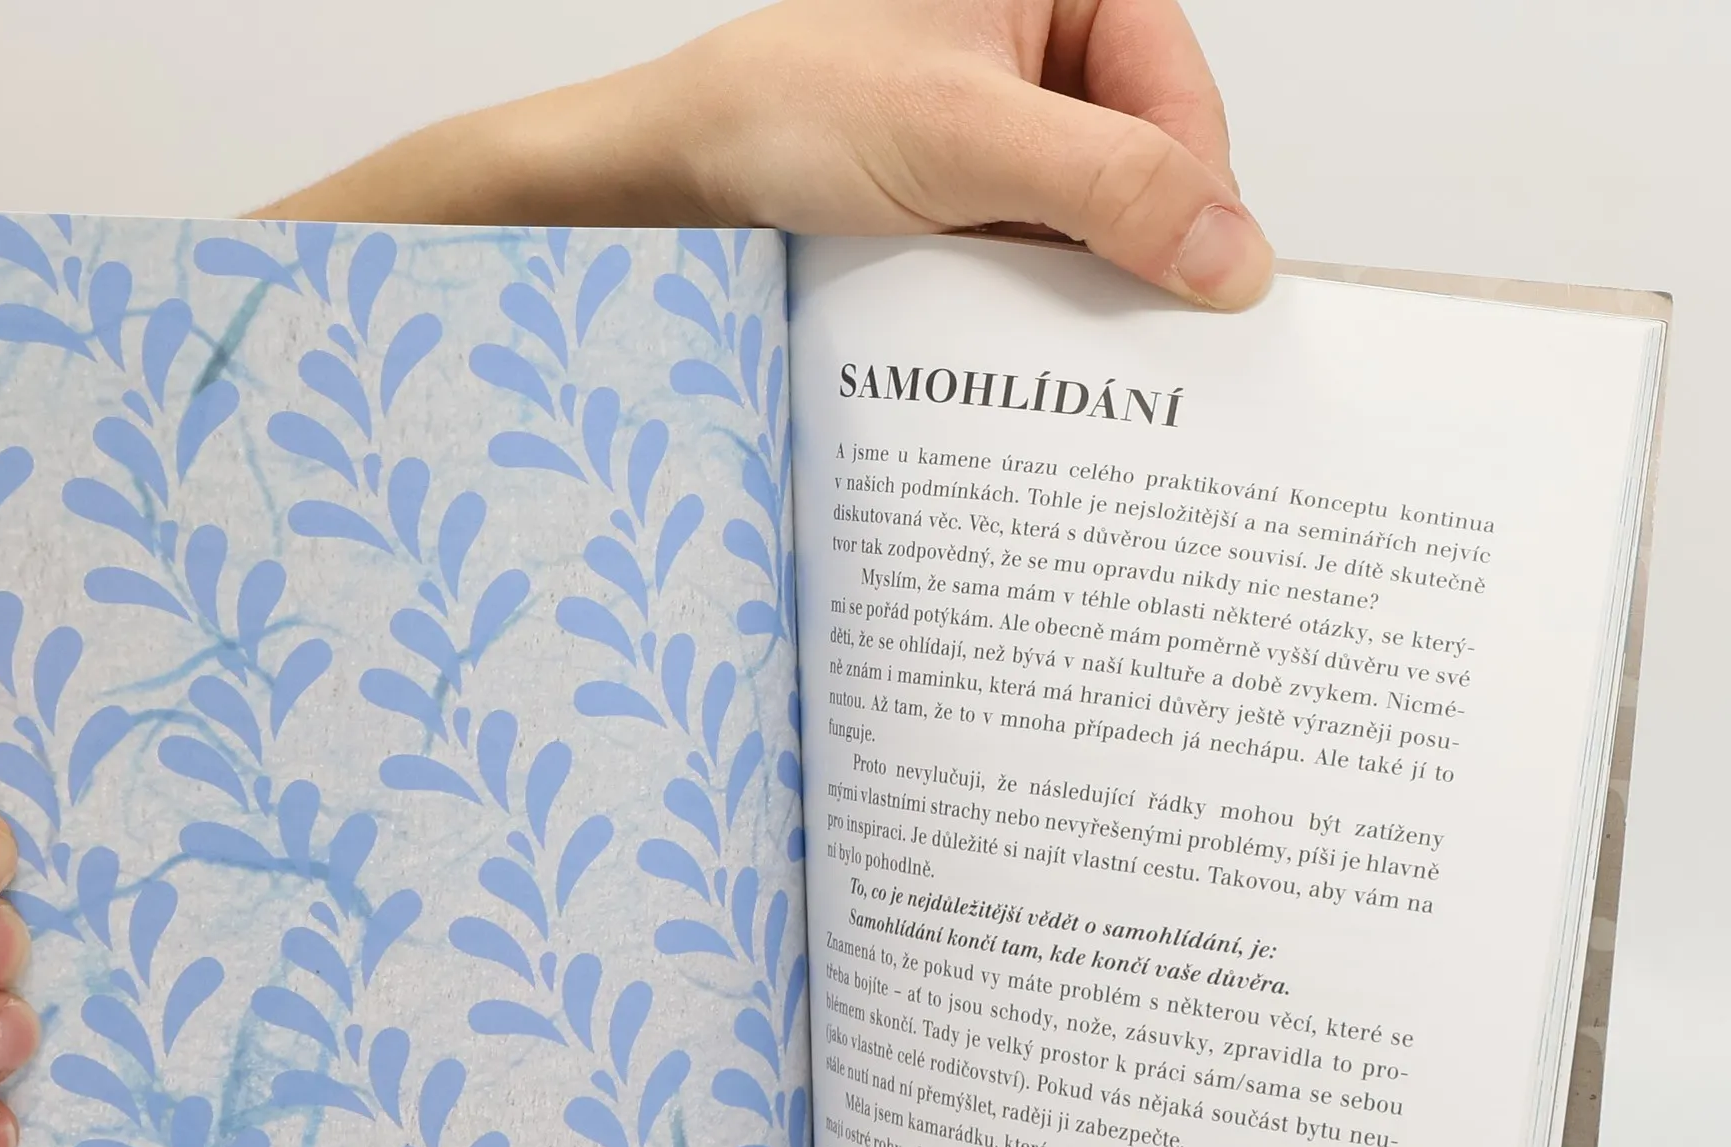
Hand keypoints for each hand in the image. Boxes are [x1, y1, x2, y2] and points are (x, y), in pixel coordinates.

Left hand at [660, 0, 1269, 308]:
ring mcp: (1019, 112)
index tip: (1200, 293)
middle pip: (1153, 156)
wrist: (691, 161)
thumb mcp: (966, 140)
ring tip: (1066, 329)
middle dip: (1141, 242)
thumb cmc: (795, 108)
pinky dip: (1044, 285)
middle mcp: (1052, 38)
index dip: (1196, 199)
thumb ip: (1107, 186)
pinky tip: (1024, 319)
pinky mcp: (985, 176)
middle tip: (1137, 332)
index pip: (1184, 97)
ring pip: (1103, 207)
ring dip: (1089, 274)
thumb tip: (1231, 251)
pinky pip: (1049, 237)